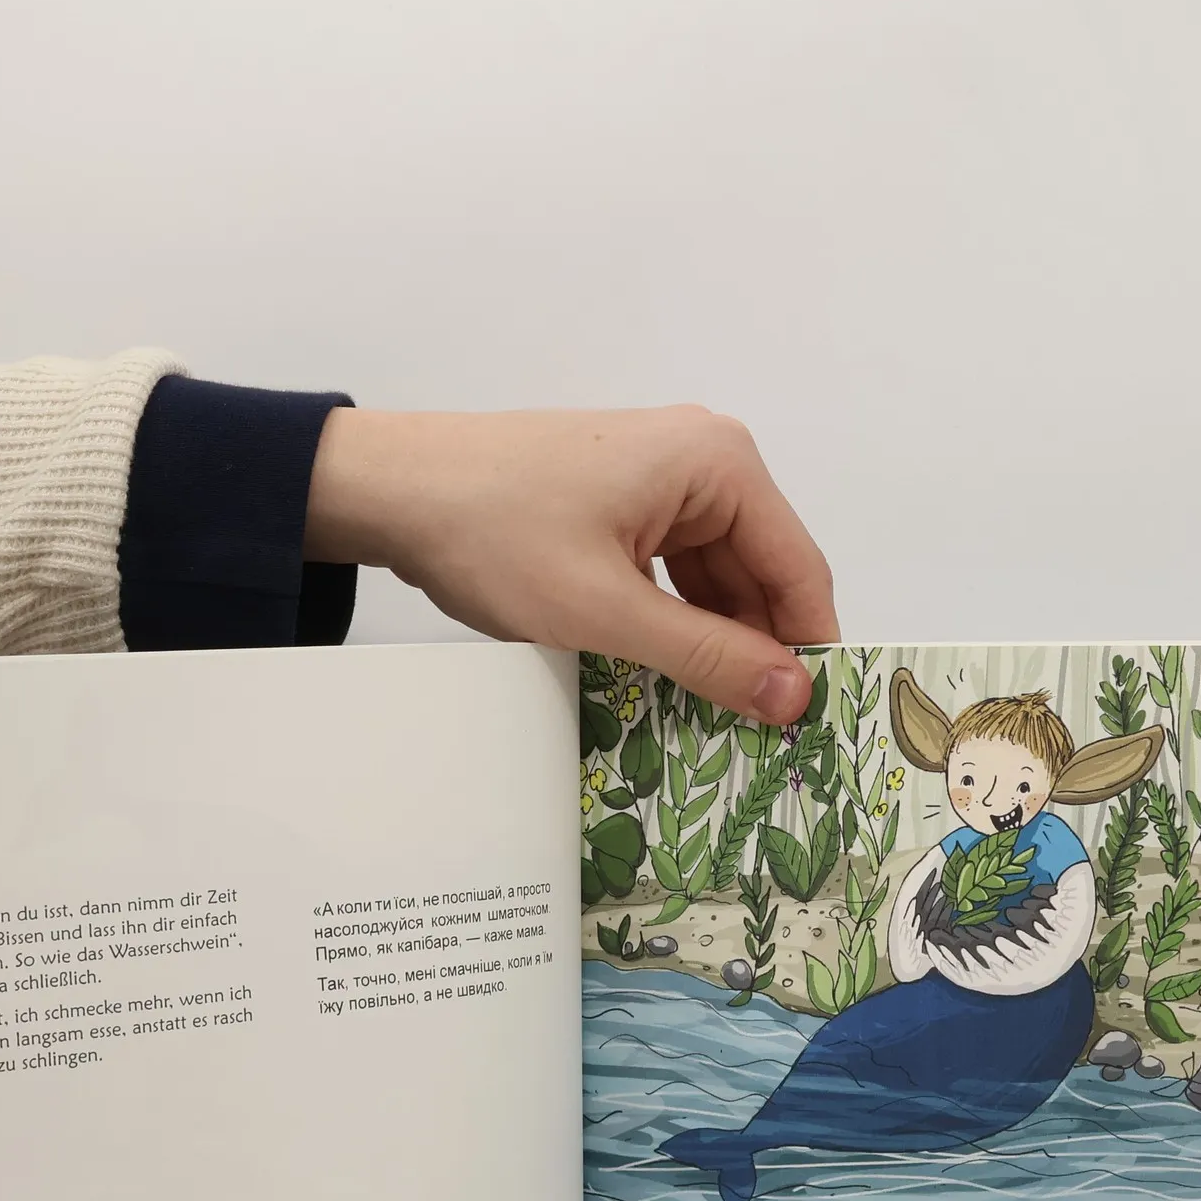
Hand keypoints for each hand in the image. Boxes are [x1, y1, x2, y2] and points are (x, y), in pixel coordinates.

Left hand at [304, 406, 837, 721]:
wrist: (389, 488)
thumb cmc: (491, 532)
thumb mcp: (606, 610)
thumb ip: (707, 657)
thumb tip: (794, 697)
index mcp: (719, 463)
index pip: (799, 570)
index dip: (809, 652)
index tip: (811, 727)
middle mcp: (703, 458)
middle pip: (760, 576)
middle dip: (755, 653)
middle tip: (757, 741)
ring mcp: (660, 479)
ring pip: (715, 582)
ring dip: (709, 645)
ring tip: (709, 721)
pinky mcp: (622, 502)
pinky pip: (672, 573)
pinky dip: (671, 624)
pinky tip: (661, 677)